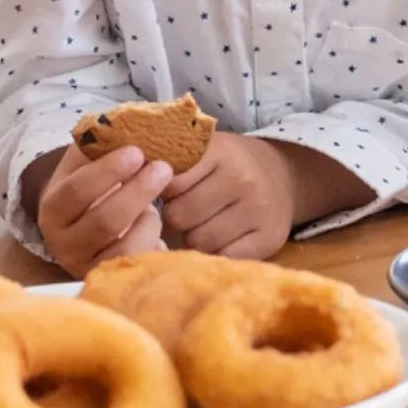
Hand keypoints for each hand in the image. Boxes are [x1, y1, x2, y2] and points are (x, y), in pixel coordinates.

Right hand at [25, 144, 172, 277]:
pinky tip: (154, 227)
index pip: (76, 191)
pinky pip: (138, 263)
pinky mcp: (110, 280)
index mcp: (52, 208)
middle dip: (137, 193)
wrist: (78, 228)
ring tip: (155, 205)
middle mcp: (62, 243)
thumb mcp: (84, 164)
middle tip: (163, 169)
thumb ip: (99, 143)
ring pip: (124, 246)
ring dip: (147, 220)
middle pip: (104, 221)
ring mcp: (86, 266)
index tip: (137, 152)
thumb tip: (129, 122)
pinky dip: (152, 242)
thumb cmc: (89, 188)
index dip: (107, 172)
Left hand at [159, 133, 300, 260]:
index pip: (168, 182)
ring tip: (205, 223)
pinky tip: (223, 238)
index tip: (172, 189)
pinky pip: (223, 257)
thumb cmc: (228, 165)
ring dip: (194, 236)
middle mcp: (242, 178)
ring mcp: (258, 210)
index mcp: (219, 150)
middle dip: (177, 216)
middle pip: (180, 216)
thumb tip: (124, 179)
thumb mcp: (203, 149)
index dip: (164, 190)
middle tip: (188, 209)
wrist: (284, 176)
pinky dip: (217, 252)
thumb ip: (168, 160)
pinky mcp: (270, 238)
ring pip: (198, 241)